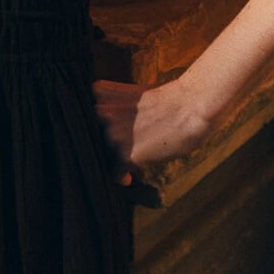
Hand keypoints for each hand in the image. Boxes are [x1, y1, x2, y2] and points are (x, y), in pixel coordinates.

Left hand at [92, 76, 212, 185]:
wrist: (190, 109)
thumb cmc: (168, 100)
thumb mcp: (134, 93)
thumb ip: (114, 105)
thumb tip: (104, 124)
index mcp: (101, 93)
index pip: (83, 112)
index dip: (92, 123)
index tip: (98, 132)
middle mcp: (102, 113)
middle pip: (91, 135)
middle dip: (103, 141)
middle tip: (118, 147)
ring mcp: (112, 134)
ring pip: (105, 153)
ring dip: (115, 157)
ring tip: (129, 158)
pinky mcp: (125, 155)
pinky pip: (116, 173)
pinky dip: (121, 178)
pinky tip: (127, 180)